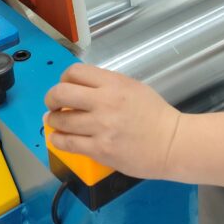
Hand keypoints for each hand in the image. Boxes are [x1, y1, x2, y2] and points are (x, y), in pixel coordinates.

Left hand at [44, 64, 181, 179]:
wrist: (172, 144)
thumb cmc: (154, 115)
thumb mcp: (132, 87)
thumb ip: (106, 85)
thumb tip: (77, 90)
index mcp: (113, 84)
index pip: (74, 72)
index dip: (63, 79)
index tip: (64, 87)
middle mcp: (104, 102)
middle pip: (61, 93)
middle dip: (51, 98)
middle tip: (52, 105)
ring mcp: (101, 127)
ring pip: (61, 121)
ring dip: (53, 121)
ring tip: (55, 122)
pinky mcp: (100, 150)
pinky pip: (68, 144)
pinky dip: (58, 140)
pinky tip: (58, 138)